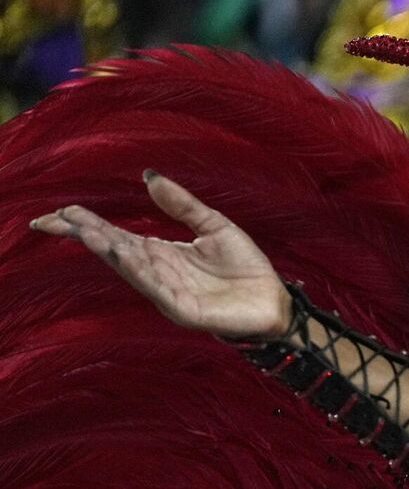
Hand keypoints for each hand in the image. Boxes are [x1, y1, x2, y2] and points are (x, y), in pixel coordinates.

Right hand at [29, 172, 290, 339]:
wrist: (274, 300)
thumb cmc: (246, 268)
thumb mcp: (214, 226)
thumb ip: (182, 205)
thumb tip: (149, 177)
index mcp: (160, 254)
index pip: (114, 236)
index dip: (86, 225)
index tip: (58, 212)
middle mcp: (157, 274)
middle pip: (114, 251)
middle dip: (86, 235)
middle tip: (55, 219)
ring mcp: (168, 294)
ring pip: (131, 270)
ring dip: (108, 251)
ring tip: (85, 232)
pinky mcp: (185, 311)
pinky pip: (157, 290)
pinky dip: (139, 273)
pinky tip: (124, 257)